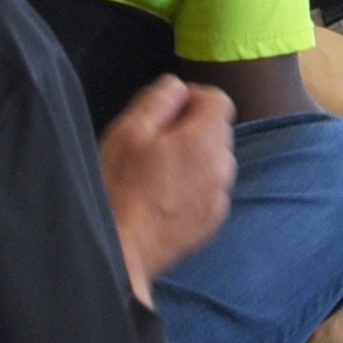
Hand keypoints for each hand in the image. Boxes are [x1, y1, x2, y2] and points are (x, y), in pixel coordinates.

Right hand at [96, 77, 236, 298]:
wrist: (122, 254)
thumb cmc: (120, 190)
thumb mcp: (128, 131)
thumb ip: (159, 99)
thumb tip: (178, 88)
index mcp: (205, 140)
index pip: (218, 100)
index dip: (191, 98)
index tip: (165, 113)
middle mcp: (222, 167)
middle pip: (217, 131)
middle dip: (192, 129)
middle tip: (153, 145)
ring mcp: (220, 199)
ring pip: (214, 162)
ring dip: (194, 159)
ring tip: (156, 175)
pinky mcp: (213, 224)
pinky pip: (210, 191)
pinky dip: (194, 187)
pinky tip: (163, 199)